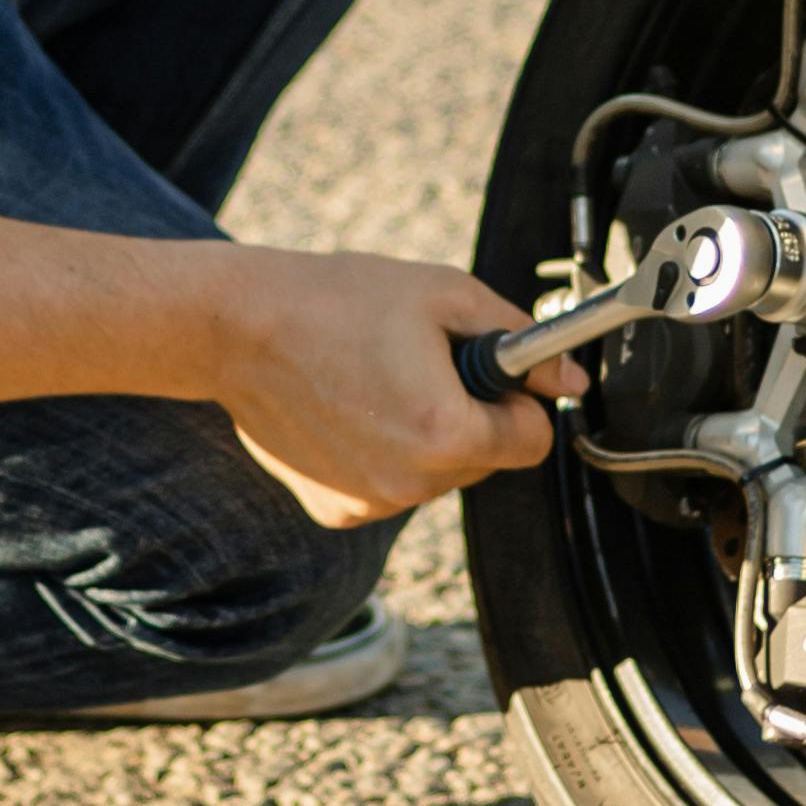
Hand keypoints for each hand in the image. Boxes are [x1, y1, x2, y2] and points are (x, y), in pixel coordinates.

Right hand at [211, 245, 577, 525]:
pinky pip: (387, 485)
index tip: (488, 371)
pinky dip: (379, 453)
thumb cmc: (338, 299)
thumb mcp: (445, 294)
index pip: (534, 442)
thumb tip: (570, 379)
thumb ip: (521, 340)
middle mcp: (411, 485)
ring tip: (375, 379)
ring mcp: (368, 505)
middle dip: (469, 415)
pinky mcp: (333, 511)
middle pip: (484, 460)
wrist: (235, 328)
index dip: (519, 400)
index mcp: (447, 433)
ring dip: (425, 434)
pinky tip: (343, 408)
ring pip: (436, 474)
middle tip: (418, 363)